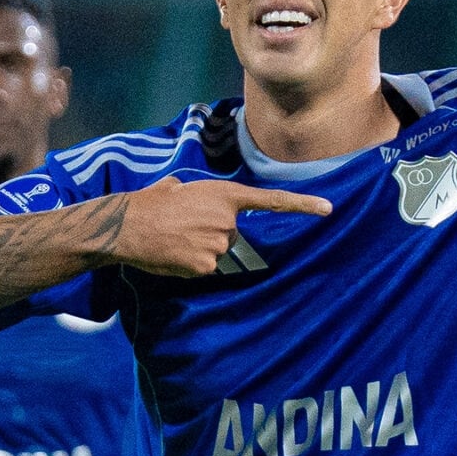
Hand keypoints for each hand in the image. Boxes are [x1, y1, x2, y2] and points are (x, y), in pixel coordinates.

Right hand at [109, 177, 330, 277]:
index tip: (328, 209)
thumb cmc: (149, 203)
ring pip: (220, 253)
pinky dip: (191, 265)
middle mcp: (227, 220)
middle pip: (234, 235)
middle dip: (214, 234)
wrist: (127, 226)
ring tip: (176, 240)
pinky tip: (174, 255)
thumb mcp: (176, 186)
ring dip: (201, 250)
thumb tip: (183, 194)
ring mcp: (219, 245)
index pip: (271, 201)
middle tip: (185, 228)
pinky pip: (206, 268)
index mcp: (224, 195)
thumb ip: (194, 193)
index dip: (302, 205)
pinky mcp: (206, 266)